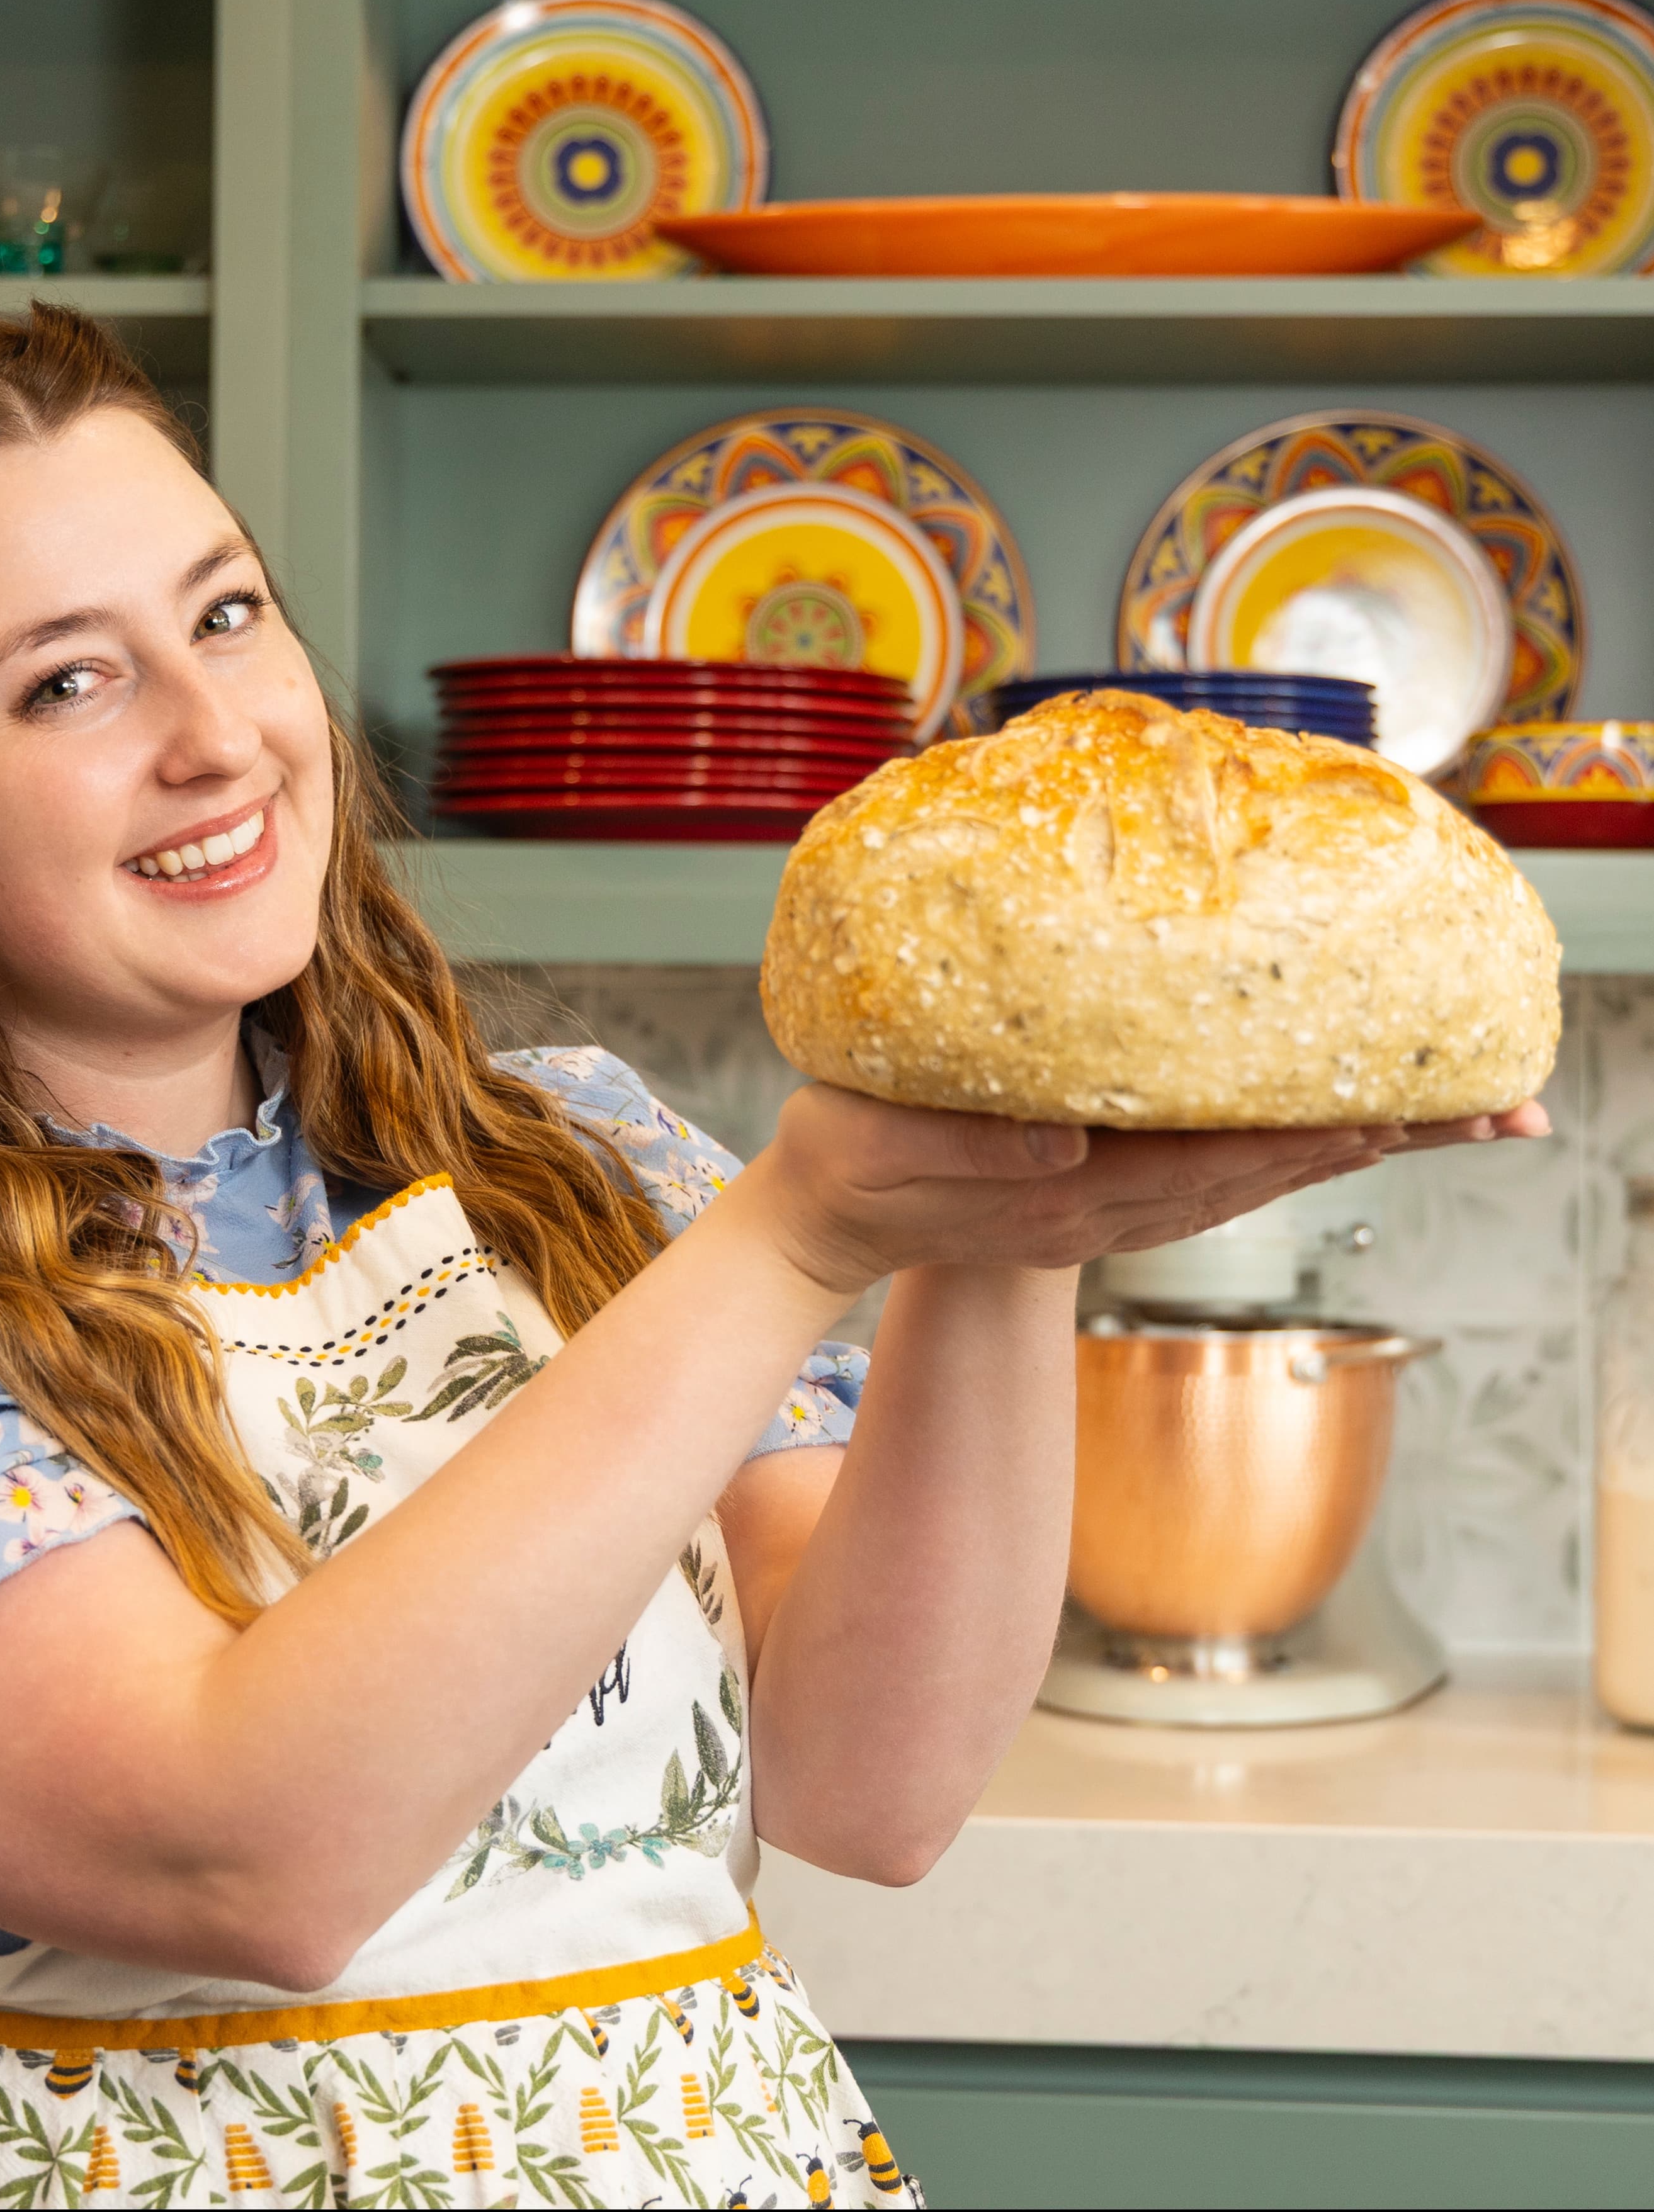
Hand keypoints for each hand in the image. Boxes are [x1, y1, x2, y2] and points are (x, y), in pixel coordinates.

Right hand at [740, 1084, 1549, 1292]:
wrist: (826, 1221)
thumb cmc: (843, 1165)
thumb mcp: (883, 1148)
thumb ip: (971, 1145)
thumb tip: (1071, 1136)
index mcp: (1068, 1196)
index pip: (1219, 1162)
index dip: (1315, 1133)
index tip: (1409, 1105)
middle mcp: (1112, 1210)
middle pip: (1272, 1174)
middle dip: (1386, 1137)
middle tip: (1500, 1105)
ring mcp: (1114, 1207)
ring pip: (1260, 1176)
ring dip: (1360, 1143)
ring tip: (1456, 1109)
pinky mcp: (1107, 1191)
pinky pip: (1224, 1168)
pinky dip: (1296, 1147)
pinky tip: (1336, 1121)